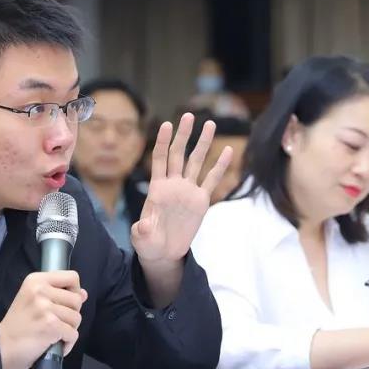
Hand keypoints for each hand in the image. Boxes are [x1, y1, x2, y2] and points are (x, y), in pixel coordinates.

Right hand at [0, 271, 86, 368]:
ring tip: (53, 334)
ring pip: (76, 318)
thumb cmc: (17, 326)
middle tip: (55, 322)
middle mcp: (40, 290)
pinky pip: (73, 334)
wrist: (0, 348)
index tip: (65, 303)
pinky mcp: (51, 325)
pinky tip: (54, 344)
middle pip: (77, 300)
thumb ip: (58, 294)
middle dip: (71, 315)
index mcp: (36, 280)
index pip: (72, 277)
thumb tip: (83, 294)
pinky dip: (67, 344)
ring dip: (68, 330)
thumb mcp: (32, 301)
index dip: (74, 291)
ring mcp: (45, 308)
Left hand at [131, 112, 232, 264]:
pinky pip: (212, 181)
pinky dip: (220, 166)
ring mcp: (188, 191)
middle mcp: (173, 185)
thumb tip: (144, 226)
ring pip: (196, 162)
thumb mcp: (142, 238)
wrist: (163, 252)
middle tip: (189, 115)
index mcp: (157, 188)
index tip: (168, 124)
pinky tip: (227, 151)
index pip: (160, 159)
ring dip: (203, 143)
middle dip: (184, 135)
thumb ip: (142, 230)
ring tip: (210, 124)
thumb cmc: (148, 243)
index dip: (163, 142)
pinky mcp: (201, 201)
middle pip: (179, 154)